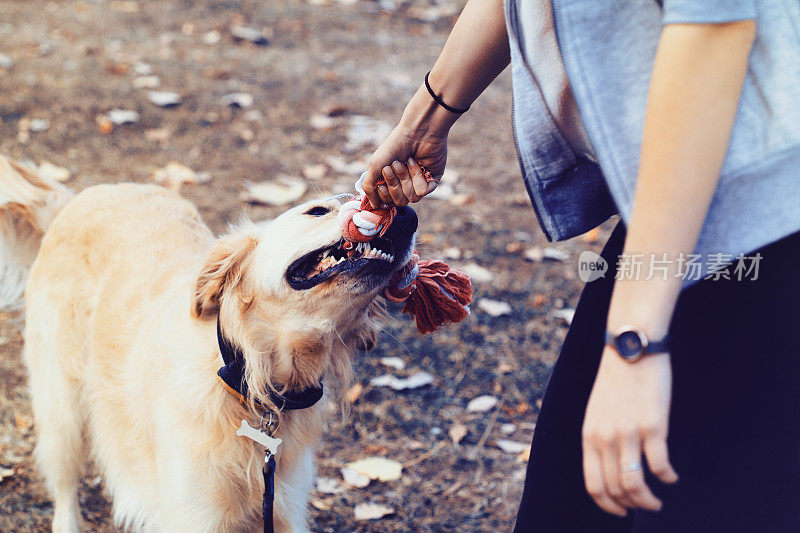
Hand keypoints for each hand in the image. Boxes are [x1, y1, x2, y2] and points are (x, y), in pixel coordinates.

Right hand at [363, 124, 447, 207]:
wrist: (417, 132)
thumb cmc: (395, 146)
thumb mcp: (375, 165)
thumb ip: (369, 187)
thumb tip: (373, 206)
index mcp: (391, 183)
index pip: (387, 201)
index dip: (385, 193)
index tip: (383, 176)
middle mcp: (405, 185)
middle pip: (399, 202)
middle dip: (395, 184)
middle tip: (395, 165)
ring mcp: (419, 184)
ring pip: (411, 198)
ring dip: (406, 178)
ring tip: (406, 161)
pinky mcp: (432, 181)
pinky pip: (423, 192)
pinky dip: (417, 176)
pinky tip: (417, 163)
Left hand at [581, 348, 677, 515]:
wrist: (632, 349)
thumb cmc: (616, 381)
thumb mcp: (596, 411)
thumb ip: (599, 438)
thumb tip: (607, 466)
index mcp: (589, 436)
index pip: (593, 484)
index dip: (607, 505)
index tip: (620, 511)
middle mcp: (605, 438)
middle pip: (615, 490)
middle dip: (631, 506)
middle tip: (646, 506)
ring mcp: (628, 433)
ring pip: (635, 485)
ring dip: (648, 501)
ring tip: (657, 501)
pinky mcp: (653, 426)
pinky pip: (659, 466)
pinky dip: (667, 477)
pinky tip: (672, 477)